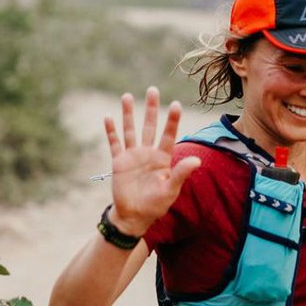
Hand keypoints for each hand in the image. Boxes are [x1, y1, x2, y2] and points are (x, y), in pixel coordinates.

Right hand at [103, 87, 200, 236]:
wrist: (134, 216)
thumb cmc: (155, 205)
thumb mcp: (170, 190)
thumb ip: (182, 173)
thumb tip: (198, 160)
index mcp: (162, 159)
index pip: (168, 135)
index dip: (172, 120)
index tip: (176, 104)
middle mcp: (148, 153)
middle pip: (149, 126)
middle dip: (151, 108)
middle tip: (152, 90)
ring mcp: (133, 156)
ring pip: (131, 130)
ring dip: (128, 114)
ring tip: (127, 96)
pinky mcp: (119, 162)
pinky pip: (114, 143)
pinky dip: (111, 131)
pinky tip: (108, 118)